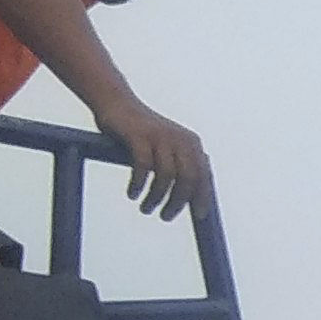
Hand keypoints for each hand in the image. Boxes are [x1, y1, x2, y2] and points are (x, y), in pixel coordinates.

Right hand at [98, 96, 213, 220]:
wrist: (116, 103)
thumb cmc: (142, 133)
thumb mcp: (167, 148)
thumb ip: (180, 166)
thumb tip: (189, 198)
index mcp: (192, 144)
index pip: (204, 175)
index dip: (203, 197)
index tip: (199, 216)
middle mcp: (180, 139)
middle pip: (188, 179)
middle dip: (178, 202)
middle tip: (166, 216)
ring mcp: (161, 136)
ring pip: (166, 176)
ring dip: (156, 197)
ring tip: (146, 208)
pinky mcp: (140, 135)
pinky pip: (143, 167)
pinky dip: (138, 183)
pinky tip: (132, 194)